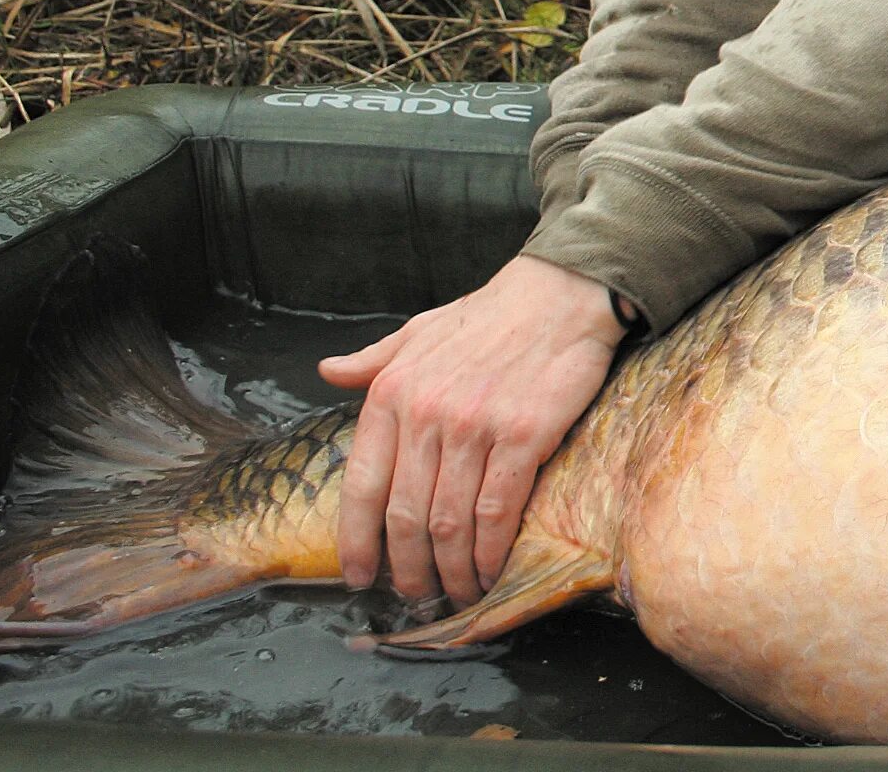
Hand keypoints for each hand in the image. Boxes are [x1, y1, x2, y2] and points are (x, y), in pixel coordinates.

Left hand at [318, 255, 624, 605]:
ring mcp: (474, 428)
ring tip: (456, 592)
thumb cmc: (490, 315)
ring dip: (451, 570)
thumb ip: (372, 359)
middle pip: (405, 516)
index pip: (361, 485)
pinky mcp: (523, 437)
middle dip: (408, 568)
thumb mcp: (419, 331)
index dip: (357, 541)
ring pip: (449, 522)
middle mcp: (426, 415)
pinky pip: (498, 512)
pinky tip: (491, 570)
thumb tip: (327, 371)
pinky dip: (491, 552)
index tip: (360, 575)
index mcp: (392, 394)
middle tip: (416, 594)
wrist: (560, 293)